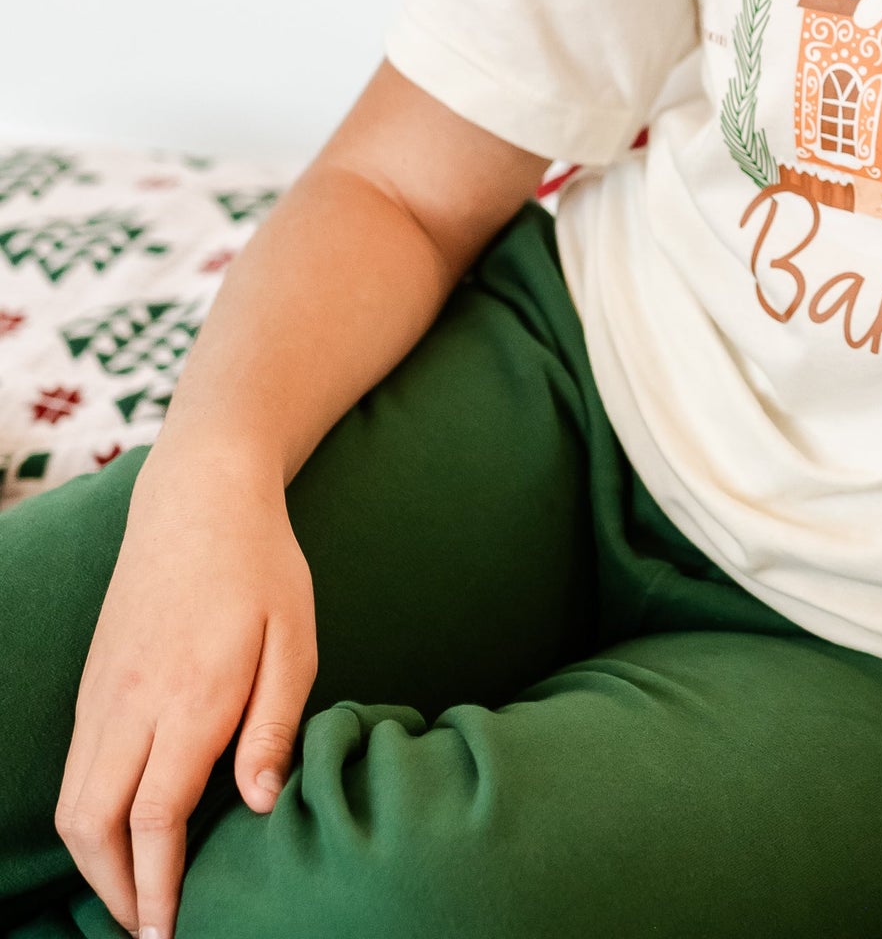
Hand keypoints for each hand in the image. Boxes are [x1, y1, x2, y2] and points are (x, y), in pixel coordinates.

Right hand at [56, 443, 316, 938]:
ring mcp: (102, 697)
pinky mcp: (92, 688)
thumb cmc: (262, 568)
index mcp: (189, 697)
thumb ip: (275, 724)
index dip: (156, 886)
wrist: (198, 500)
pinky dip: (88, 821)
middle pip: (94, 827)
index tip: (168, 933)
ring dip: (95, 863)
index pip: (155, 817)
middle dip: (115, 892)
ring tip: (135, 898)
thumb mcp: (294, 638)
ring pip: (73, 805)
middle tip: (150, 931)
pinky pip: (76, 773)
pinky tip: (121, 836)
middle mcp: (130, 705)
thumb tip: (255, 805)